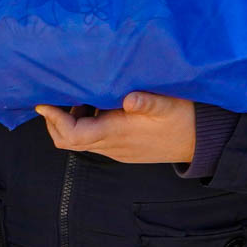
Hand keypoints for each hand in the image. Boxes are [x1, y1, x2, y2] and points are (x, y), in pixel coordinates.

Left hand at [36, 91, 194, 163]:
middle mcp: (111, 145)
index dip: (54, 119)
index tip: (45, 101)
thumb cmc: (183, 119)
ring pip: (79, 141)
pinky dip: (85, 124)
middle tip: (53, 98)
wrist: (200, 142)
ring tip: (76, 97)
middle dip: (54, 121)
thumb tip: (129, 98)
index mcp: (116, 132)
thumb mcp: (168, 105)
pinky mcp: (122, 148)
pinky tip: (97, 105)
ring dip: (70, 122)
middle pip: (67, 141)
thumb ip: (148, 101)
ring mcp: (116, 149)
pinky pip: (94, 140)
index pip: (71, 135)